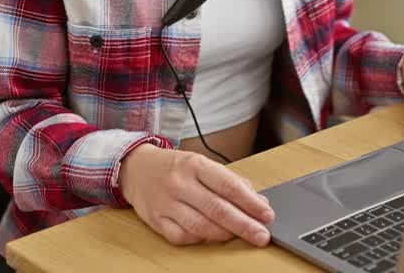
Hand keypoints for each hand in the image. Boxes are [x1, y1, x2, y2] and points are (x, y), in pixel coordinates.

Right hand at [119, 143, 275, 246]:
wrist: (136, 168)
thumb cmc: (175, 167)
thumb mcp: (202, 164)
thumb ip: (230, 181)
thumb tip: (258, 202)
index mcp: (195, 165)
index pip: (228, 185)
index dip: (250, 202)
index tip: (267, 215)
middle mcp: (180, 183)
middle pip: (217, 209)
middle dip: (243, 225)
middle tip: (262, 235)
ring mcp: (166, 203)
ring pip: (200, 226)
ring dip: (225, 234)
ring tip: (240, 236)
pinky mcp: (156, 220)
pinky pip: (182, 236)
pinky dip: (201, 239)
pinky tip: (212, 236)